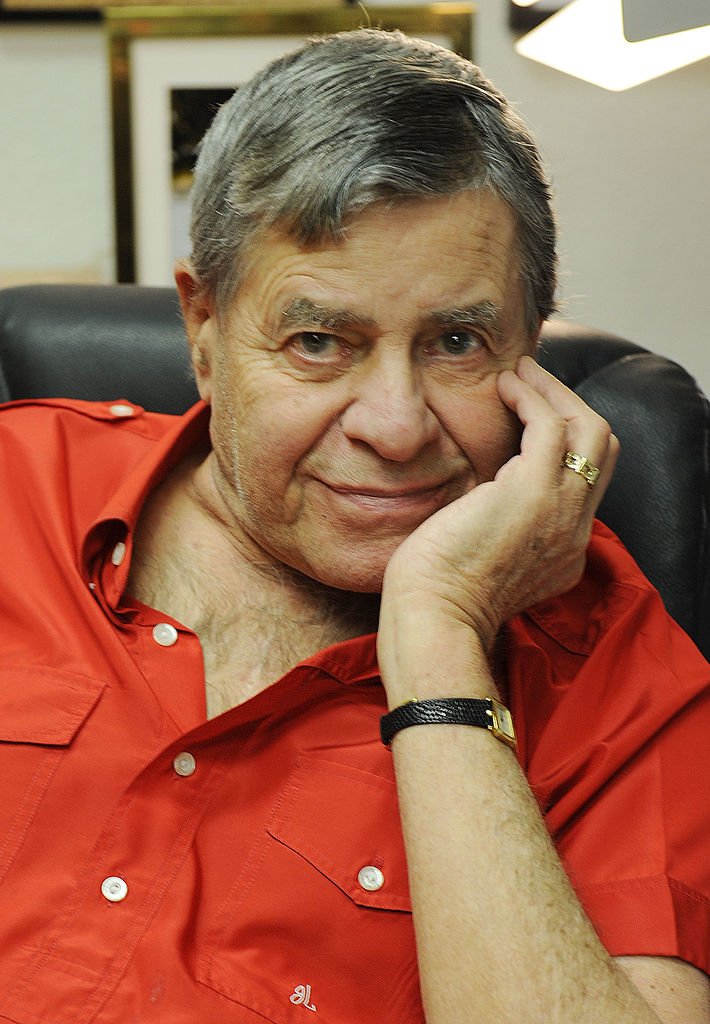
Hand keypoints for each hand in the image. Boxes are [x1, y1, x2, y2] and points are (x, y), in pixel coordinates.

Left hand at [380, 356, 618, 651]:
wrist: (433, 617)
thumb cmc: (437, 593)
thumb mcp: (483, 561)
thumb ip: (496, 528)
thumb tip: (476, 496)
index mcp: (562, 552)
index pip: (587, 482)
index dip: (567, 442)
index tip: (534, 416)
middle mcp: (573, 531)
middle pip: (603, 450)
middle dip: (572, 407)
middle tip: (535, 381)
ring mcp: (560, 510)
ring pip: (589, 430)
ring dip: (555, 393)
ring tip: (521, 372)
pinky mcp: (532, 491)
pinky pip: (549, 425)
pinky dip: (531, 396)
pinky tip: (504, 385)